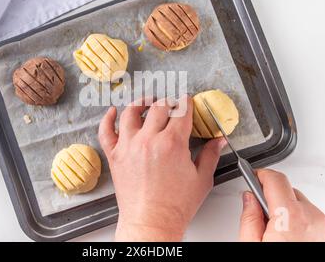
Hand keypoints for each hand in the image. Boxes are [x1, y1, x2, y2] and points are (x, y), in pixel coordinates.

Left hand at [99, 96, 226, 240]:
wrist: (151, 223)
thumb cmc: (175, 206)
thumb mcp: (202, 179)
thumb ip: (211, 155)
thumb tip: (218, 141)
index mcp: (172, 143)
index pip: (181, 111)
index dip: (186, 102)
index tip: (187, 101)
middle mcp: (148, 140)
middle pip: (158, 107)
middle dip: (168, 101)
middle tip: (172, 103)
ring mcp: (128, 146)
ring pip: (130, 112)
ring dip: (141, 102)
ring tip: (147, 102)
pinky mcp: (115, 156)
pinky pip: (106, 131)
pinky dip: (107, 118)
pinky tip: (112, 112)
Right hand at [239, 169, 324, 241]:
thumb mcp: (252, 245)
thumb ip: (249, 219)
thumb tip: (248, 199)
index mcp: (290, 217)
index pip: (275, 179)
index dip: (260, 175)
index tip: (253, 176)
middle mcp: (312, 217)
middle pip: (288, 192)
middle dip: (273, 199)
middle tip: (262, 216)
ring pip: (302, 206)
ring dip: (289, 212)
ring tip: (279, 234)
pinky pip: (314, 219)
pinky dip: (302, 223)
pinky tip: (292, 238)